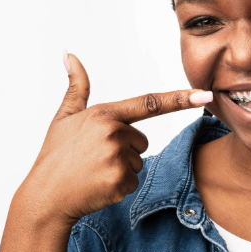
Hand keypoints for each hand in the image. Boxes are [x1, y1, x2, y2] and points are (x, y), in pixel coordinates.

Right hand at [13, 51, 212, 227]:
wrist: (45, 197)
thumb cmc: (55, 156)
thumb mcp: (64, 117)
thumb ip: (76, 85)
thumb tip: (68, 54)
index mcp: (104, 114)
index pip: (149, 103)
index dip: (180, 98)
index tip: (205, 95)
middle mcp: (114, 133)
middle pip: (141, 140)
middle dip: (124, 149)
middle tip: (95, 157)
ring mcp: (118, 158)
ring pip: (138, 161)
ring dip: (122, 168)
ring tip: (94, 170)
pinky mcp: (120, 181)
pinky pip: (133, 181)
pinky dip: (119, 186)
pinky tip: (98, 185)